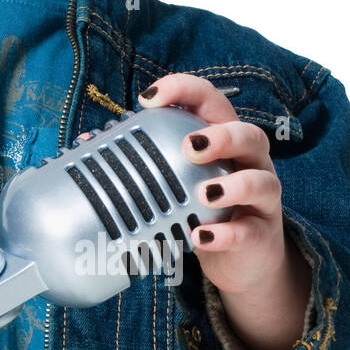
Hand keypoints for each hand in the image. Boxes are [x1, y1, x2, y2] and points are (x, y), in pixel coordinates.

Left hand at [130, 74, 292, 298]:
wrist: (242, 259)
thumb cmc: (206, 207)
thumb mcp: (177, 179)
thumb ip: (142, 158)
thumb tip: (87, 143)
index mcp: (223, 139)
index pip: (210, 101)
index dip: (184, 90)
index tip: (149, 98)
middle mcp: (248, 162)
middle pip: (249, 134)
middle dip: (220, 136)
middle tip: (189, 146)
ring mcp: (261, 198)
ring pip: (261, 181)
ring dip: (233, 185)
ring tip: (203, 194)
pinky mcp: (262, 234)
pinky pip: (249, 231)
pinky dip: (225, 234)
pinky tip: (202, 236)